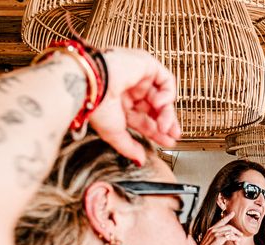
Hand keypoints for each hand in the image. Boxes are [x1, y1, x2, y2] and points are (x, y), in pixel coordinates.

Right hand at [90, 48, 180, 164]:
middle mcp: (129, 90)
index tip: (168, 142)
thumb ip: (129, 147)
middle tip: (173, 135)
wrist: (91, 84)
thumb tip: (140, 161)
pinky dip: (168, 93)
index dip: (157, 132)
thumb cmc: (96, 106)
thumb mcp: (114, 133)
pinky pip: (165, 80)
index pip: (144, 120)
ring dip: (166, 113)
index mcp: (119, 104)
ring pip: (162, 96)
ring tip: (164, 124)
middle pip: (155, 109)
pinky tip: (160, 103)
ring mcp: (138, 77)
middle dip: (167, 123)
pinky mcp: (145, 64)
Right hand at [198, 212, 242, 244]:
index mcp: (210, 229)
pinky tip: (236, 243)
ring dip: (236, 236)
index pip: (221, 221)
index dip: (227, 217)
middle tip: (241, 235)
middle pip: (228, 226)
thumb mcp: (211, 241)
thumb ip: (217, 237)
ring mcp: (215, 233)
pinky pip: (230, 236)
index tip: (233, 213)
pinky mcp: (218, 238)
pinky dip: (235, 239)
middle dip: (236, 230)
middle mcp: (213, 230)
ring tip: (238, 242)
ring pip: (230, 231)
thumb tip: (227, 237)